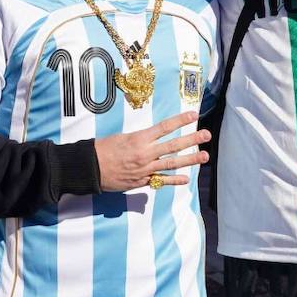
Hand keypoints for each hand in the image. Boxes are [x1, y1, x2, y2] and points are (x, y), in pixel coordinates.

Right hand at [95, 110, 210, 191]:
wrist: (90, 168)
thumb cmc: (103, 149)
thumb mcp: (122, 137)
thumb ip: (141, 139)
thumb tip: (153, 137)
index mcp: (140, 139)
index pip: (165, 127)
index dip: (180, 121)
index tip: (193, 115)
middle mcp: (145, 153)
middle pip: (173, 145)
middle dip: (192, 140)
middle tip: (206, 135)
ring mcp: (145, 168)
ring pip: (172, 163)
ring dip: (190, 160)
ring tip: (204, 156)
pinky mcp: (142, 181)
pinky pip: (161, 180)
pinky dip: (174, 180)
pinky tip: (186, 179)